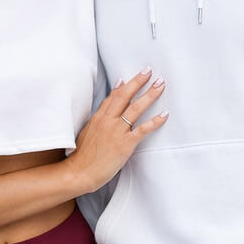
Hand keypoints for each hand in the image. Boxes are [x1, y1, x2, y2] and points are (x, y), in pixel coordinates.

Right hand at [66, 70, 167, 193]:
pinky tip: (164, 115)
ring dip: (149, 95)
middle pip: (124, 96)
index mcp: (98, 118)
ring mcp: (116, 132)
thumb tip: (103, 111)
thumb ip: (97, 121)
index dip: (124, 85)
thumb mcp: (87, 133)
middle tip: (149, 71)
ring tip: (160, 84)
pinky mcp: (125, 144)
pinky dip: (154, 121)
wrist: (79, 172)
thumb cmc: (83, 157)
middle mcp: (107, 121)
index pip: (112, 96)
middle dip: (138, 81)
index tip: (133, 75)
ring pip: (135, 108)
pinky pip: (142, 129)